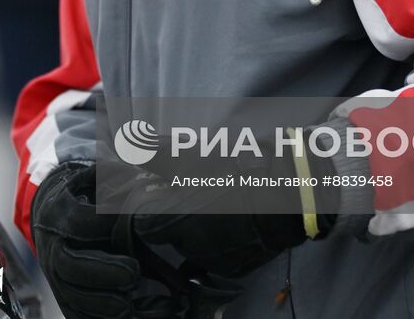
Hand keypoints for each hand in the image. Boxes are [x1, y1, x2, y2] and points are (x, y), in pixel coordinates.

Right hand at [31, 163, 181, 318]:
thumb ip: (125, 181)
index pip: (80, 222)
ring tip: (130, 304)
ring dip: (101, 304)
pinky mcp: (62, 294)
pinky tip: (125, 316)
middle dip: (103, 273)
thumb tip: (155, 189)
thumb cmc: (91, 194)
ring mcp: (54, 272)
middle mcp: (51, 244)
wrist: (59, 212)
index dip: (107, 227)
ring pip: (70, 295)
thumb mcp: (102, 178)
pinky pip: (74, 314)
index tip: (135, 229)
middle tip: (134, 275)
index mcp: (59, 211)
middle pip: (70, 265)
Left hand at [132, 145, 332, 278]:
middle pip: (167, 233)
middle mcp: (189, 247)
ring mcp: (213, 261)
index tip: (156, 191)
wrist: (289, 189)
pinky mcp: (233, 269)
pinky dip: (216, 240)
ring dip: (194, 228)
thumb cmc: (238, 166)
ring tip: (215, 202)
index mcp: (174, 220)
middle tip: (192, 190)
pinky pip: (213, 255)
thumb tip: (124, 144)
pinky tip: (229, 220)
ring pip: (190, 245)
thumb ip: (153, 152)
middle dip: (173, 214)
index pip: (141, 223)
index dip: (146, 205)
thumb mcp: (191, 153)